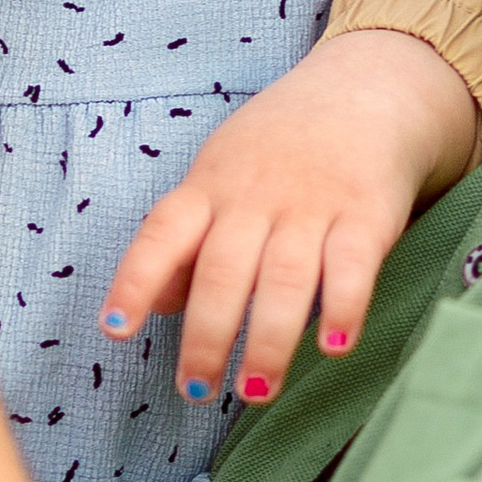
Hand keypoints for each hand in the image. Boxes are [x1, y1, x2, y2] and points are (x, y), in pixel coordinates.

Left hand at [103, 28, 481, 406]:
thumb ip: (186, 240)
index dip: (135, 282)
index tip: (115, 329)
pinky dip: (344, 307)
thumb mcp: (218, 176)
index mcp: (209, 188)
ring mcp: (312, 205)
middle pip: (223, 271)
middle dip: (206, 337)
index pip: (162, 235)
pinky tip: (335, 345)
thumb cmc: (277, 148)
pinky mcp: (367, 214)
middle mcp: (255, 198)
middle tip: (194, 390)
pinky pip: (353, 266)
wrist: (364, 90)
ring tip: (254, 391)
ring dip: (269, 341)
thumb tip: (156, 306)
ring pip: (284, 279)